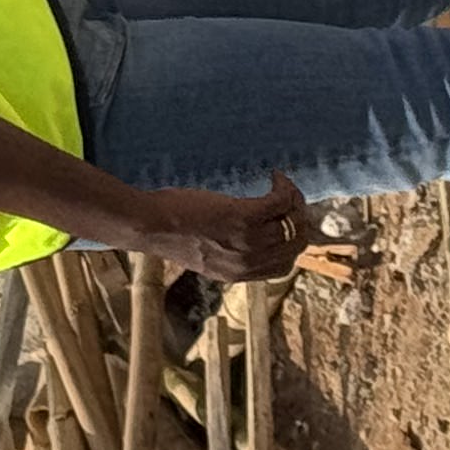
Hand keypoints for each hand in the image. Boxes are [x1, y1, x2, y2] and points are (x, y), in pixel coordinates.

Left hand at [143, 173, 311, 283]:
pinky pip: (280, 202)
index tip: (285, 222)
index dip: (292, 243)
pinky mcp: (243, 218)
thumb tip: (243, 236)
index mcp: (238, 274)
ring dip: (294, 200)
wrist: (149, 225)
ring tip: (282, 186)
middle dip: (300, 219)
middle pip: (296, 244)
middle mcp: (247, 262)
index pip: (284, 266)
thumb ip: (226, 252)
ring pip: (293, 222)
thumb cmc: (169, 231)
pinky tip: (275, 176)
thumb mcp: (203, 253)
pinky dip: (284, 187)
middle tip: (289, 199)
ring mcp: (247, 241)